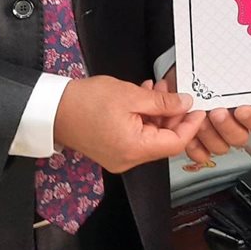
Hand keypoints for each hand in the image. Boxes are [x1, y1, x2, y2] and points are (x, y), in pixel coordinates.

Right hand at [54, 75, 203, 172]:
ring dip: (157, 113)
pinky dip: (144, 119)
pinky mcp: (113, 151)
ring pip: (151, 137)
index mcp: (135, 149)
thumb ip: (161, 102)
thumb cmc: (87, 101)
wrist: (53, 109)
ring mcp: (120, 157)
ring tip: (156, 90)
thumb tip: (185, 104)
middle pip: (164, 141)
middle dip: (172, 115)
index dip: (190, 125)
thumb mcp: (130, 95)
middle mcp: (129, 159)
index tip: (198, 108)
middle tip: (172, 91)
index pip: (175, 143)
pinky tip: (143, 98)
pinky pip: (137, 137)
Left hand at [161, 67, 250, 163]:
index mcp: (240, 105)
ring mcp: (214, 136)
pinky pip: (201, 155)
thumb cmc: (188, 76)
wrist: (170, 87)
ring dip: (209, 135)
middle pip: (240, 138)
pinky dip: (195, 146)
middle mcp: (230, 123)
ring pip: (221, 147)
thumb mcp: (203, 71)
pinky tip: (190, 133)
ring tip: (198, 120)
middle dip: (227, 126)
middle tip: (216, 113)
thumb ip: (215, 77)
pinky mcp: (197, 144)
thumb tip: (221, 81)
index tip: (241, 109)